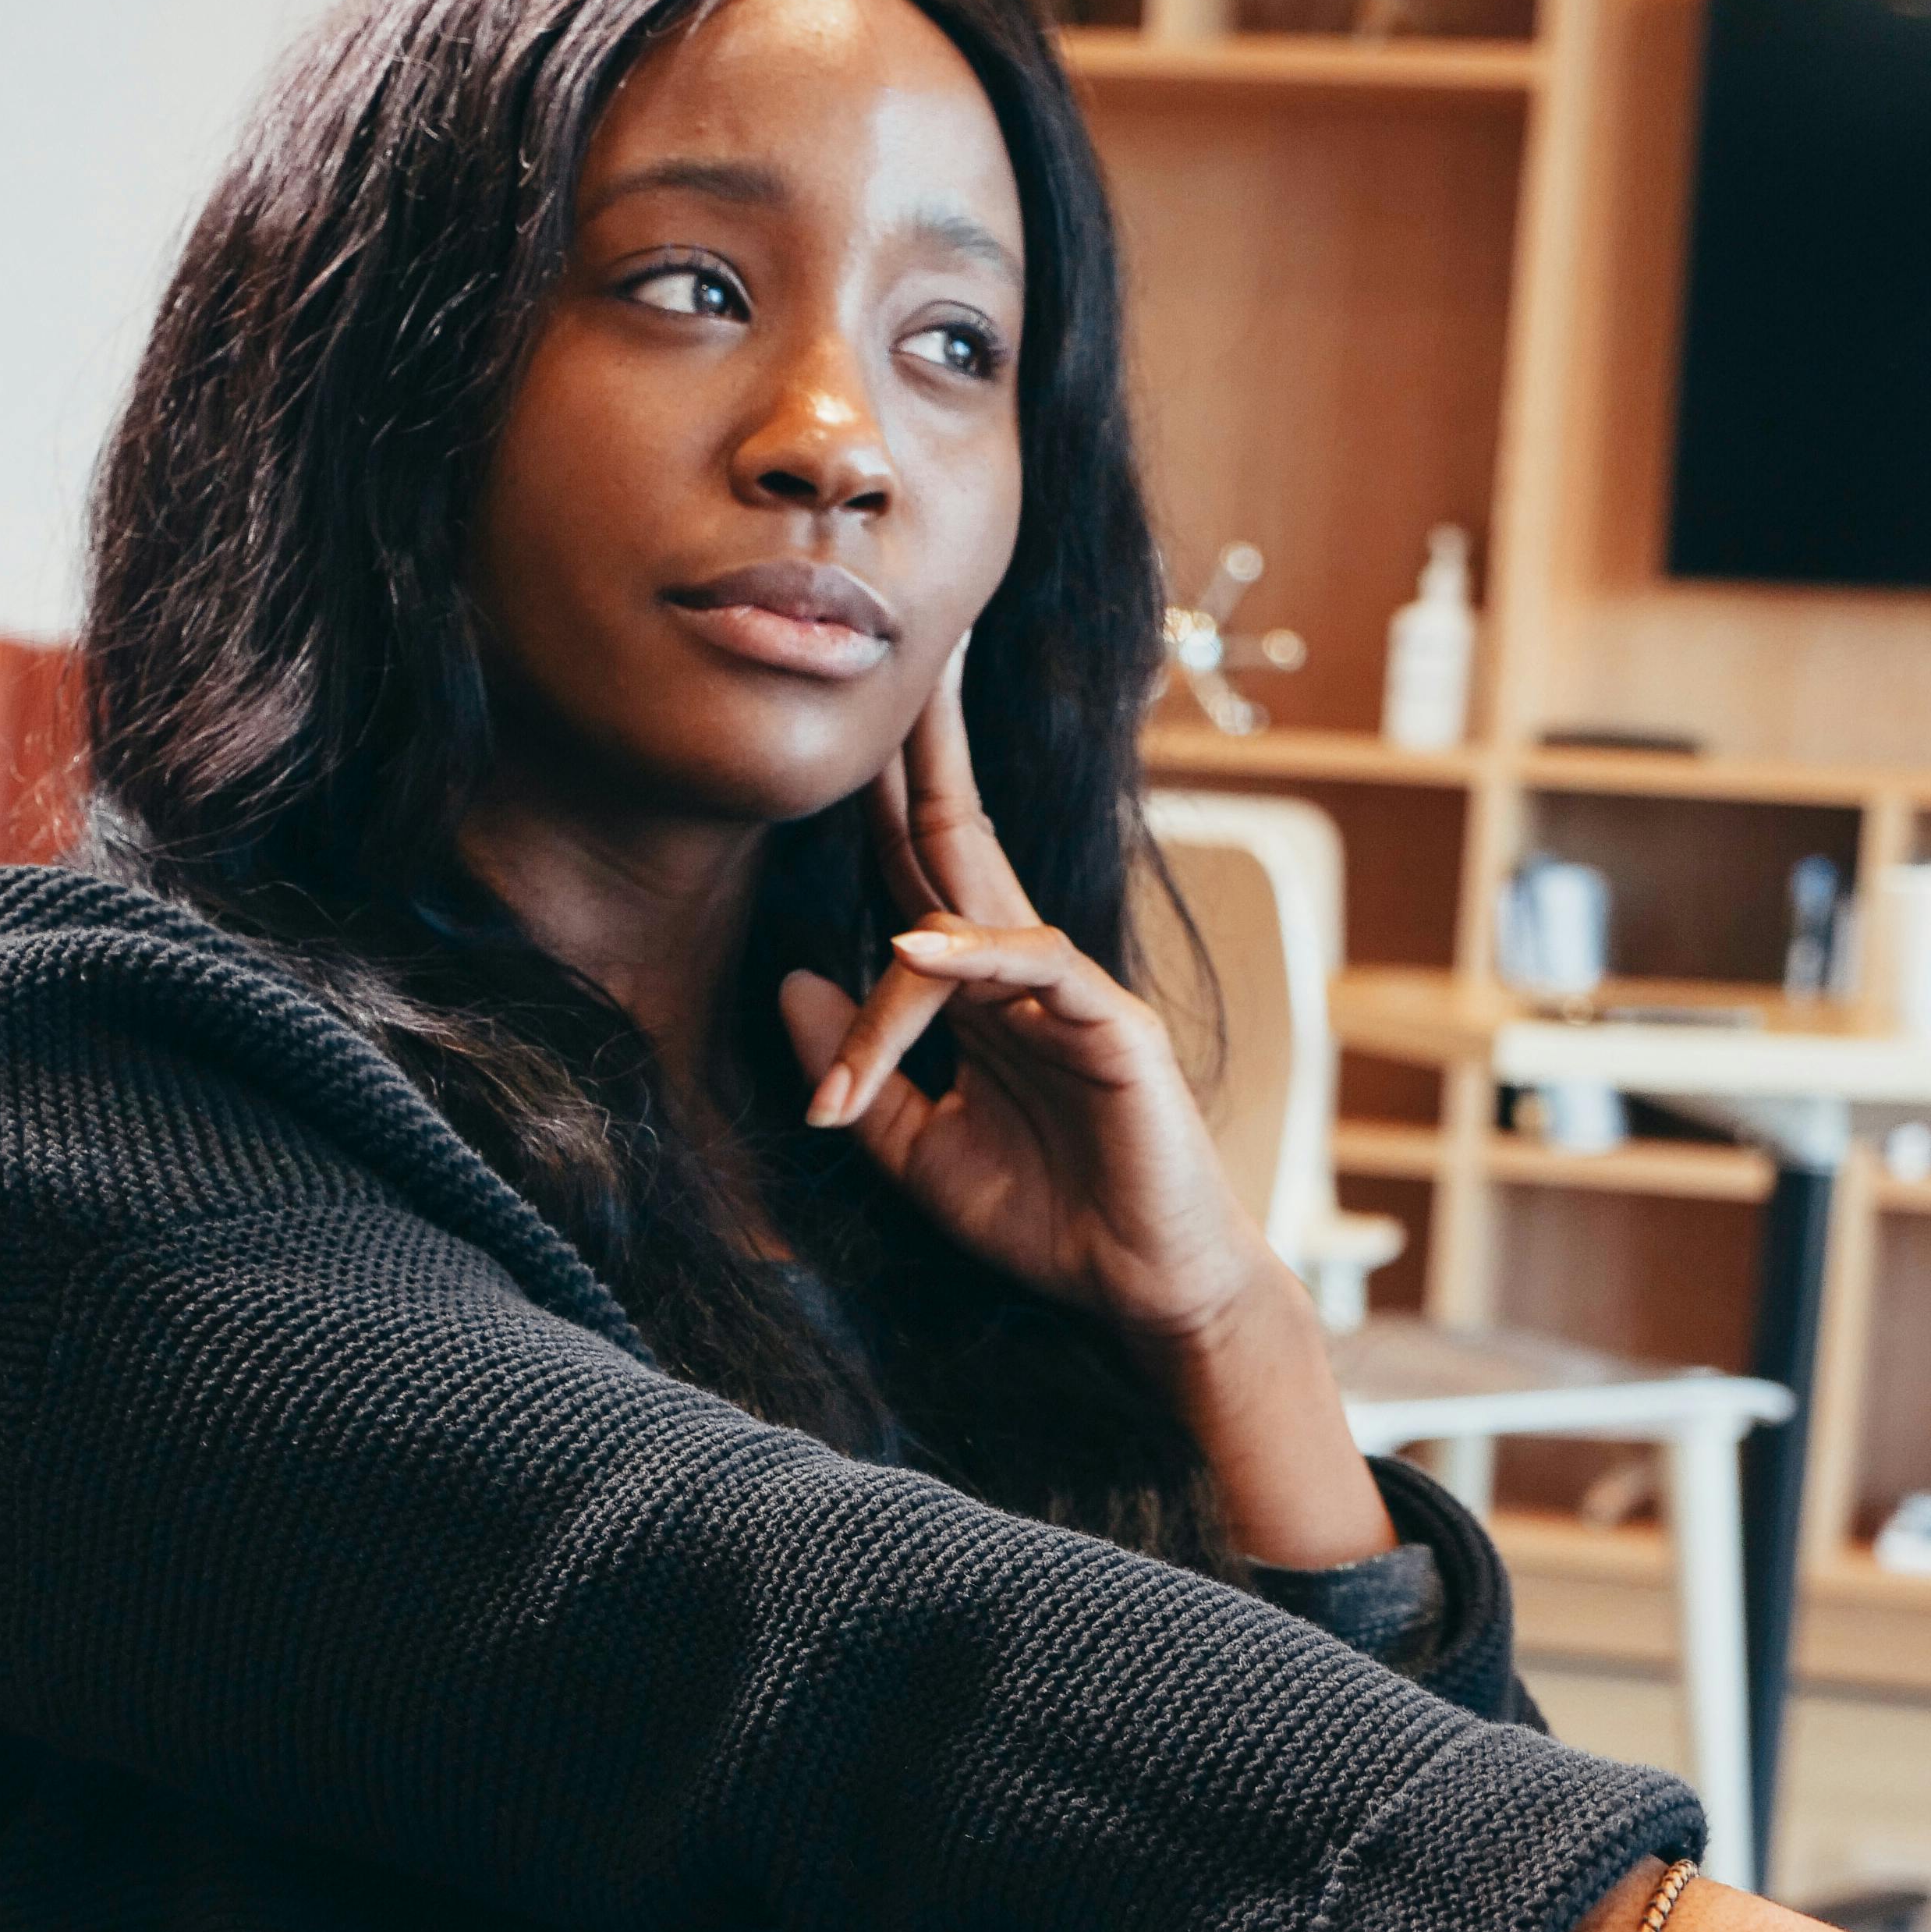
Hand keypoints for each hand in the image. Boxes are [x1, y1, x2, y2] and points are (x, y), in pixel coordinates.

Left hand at [778, 650, 1276, 1362]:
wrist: (1144, 1292)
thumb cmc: (1048, 1221)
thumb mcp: (915, 1150)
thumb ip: (856, 1070)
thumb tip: (786, 982)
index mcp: (983, 992)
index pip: (921, 872)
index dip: (882, 795)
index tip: (840, 719)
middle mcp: (1026, 974)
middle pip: (960, 836)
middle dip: (923, 743)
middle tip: (891, 640)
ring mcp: (1074, 993)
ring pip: (972, 902)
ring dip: (900, 854)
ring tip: (854, 766)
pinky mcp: (1112, 1029)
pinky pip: (1033, 969)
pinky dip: (968, 957)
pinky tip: (909, 946)